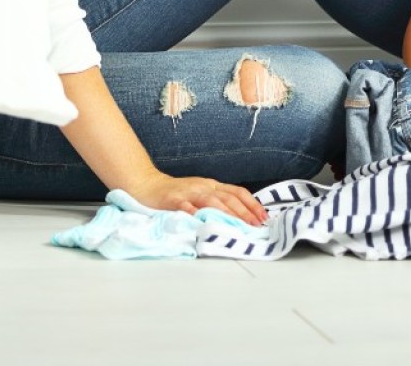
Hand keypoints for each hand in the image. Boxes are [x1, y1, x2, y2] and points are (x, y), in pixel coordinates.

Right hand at [129, 171, 267, 225]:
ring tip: (238, 226)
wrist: (147, 185)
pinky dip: (194, 213)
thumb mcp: (200, 193)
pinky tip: (202, 221)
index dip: (252, 204)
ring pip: (211, 201)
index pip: (237, 192)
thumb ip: (216, 201)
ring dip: (227, 214)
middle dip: (244, 212)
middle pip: (228, 198)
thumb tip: (240, 216)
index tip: (263, 217)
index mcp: (212, 185)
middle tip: (256, 225)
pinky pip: (185, 206)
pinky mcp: (173, 200)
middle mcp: (204, 186)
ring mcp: (189, 192)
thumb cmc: (176, 193)